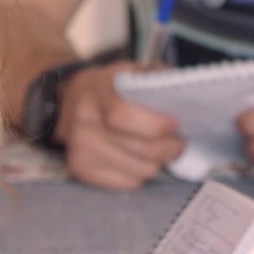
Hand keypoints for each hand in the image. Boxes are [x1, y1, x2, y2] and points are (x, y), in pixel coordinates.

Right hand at [56, 62, 185, 190]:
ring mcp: (79, 148)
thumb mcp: (131, 71)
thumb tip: (185, 101)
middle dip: (168, 148)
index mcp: (97, 90)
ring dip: (156, 163)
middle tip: (178, 143)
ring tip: (158, 151)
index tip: (174, 125)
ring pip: (139, 170)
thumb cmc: (110, 87)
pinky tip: (137, 159)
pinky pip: (128, 183)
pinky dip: (139, 174)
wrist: (69, 100)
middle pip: (138, 148)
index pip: (121, 114)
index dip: (153, 124)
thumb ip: (156, 80)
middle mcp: (83, 121)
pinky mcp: (80, 170)